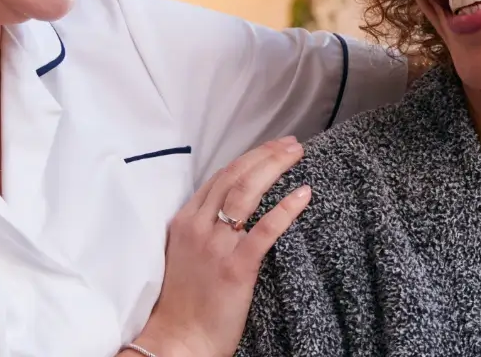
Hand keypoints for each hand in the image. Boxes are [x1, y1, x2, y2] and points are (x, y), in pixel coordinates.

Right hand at [133, 137, 312, 356]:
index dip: (248, 158)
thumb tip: (231, 214)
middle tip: (291, 143)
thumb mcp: (184, 255)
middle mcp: (198, 228)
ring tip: (296, 153)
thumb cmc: (184, 304)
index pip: (219, 178)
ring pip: (247, 192)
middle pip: (235, 177)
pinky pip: (265, 229)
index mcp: (185, 223)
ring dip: (274, 167)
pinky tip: (302, 194)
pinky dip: (285, 208)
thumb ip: (203, 230)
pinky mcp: (236, 267)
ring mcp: (216, 246)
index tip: (270, 148)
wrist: (178, 341)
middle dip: (265, 155)